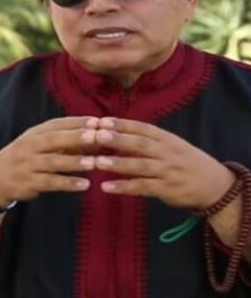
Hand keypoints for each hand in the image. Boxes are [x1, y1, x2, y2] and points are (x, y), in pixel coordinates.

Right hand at [0, 116, 99, 203]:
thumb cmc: (23, 159)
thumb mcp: (37, 145)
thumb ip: (63, 142)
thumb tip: (95, 138)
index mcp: (34, 134)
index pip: (56, 124)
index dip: (77, 122)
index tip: (97, 121)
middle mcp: (30, 146)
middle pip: (54, 139)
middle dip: (75, 137)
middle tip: (96, 136)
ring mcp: (28, 165)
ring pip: (53, 162)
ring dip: (74, 162)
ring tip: (94, 163)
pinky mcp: (29, 182)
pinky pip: (50, 182)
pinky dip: (67, 184)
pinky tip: (84, 185)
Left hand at [92, 117, 235, 209]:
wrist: (214, 185)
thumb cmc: (184, 161)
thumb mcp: (170, 145)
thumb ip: (147, 139)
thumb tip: (115, 130)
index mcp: (166, 138)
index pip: (142, 128)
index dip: (122, 124)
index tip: (101, 120)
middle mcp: (166, 152)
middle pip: (139, 144)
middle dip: (117, 139)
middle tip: (96, 135)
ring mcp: (166, 171)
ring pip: (139, 166)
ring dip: (117, 163)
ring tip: (97, 162)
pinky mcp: (166, 189)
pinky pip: (142, 187)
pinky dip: (123, 187)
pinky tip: (105, 187)